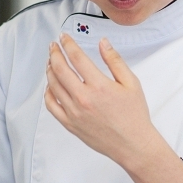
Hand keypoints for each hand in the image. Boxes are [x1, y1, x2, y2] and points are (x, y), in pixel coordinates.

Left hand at [44, 34, 160, 167]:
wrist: (132, 144)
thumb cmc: (134, 116)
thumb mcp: (131, 83)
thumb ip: (115, 60)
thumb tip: (103, 42)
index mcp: (99, 86)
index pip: (77, 57)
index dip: (68, 44)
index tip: (64, 37)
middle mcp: (83, 98)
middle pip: (60, 69)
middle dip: (54, 53)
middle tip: (53, 46)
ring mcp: (74, 112)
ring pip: (53, 85)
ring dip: (50, 70)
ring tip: (51, 62)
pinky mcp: (69, 124)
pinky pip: (51, 105)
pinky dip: (48, 92)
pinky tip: (51, 85)